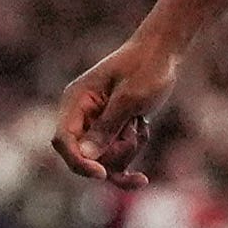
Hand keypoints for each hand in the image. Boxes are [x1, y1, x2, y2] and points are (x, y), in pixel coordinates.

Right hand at [52, 32, 181, 185]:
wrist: (163, 53)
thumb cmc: (146, 68)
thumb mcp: (129, 98)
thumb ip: (107, 127)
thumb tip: (86, 156)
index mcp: (76, 100)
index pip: (64, 140)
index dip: (78, 161)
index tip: (102, 174)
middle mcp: (80, 115)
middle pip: (85, 156)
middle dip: (113, 154)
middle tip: (135, 129)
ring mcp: (95, 126)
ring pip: (103, 161)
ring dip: (127, 152)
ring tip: (141, 124)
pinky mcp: (111, 133)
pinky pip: (115, 161)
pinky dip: (130, 159)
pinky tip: (143, 170)